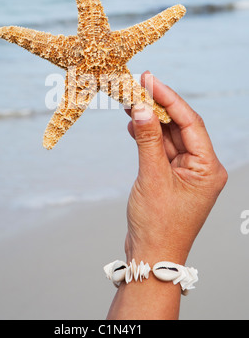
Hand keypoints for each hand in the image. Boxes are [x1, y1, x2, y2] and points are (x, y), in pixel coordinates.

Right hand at [125, 71, 227, 264]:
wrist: (151, 257)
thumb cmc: (158, 224)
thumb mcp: (152, 178)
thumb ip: (147, 140)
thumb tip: (141, 107)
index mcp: (208, 168)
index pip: (191, 123)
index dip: (169, 98)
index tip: (150, 79)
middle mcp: (201, 167)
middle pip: (180, 126)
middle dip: (157, 106)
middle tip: (137, 85)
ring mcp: (186, 172)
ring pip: (168, 136)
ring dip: (149, 120)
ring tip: (130, 101)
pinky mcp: (171, 176)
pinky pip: (160, 149)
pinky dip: (146, 137)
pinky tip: (133, 124)